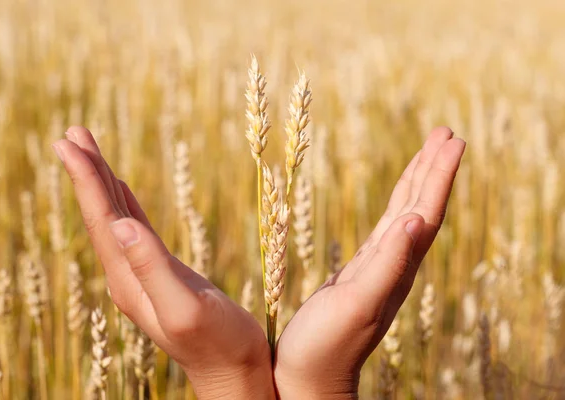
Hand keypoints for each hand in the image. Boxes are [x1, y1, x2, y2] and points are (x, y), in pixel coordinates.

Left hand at [52, 127, 274, 399]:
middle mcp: (127, 275)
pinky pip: (135, 229)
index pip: (102, 221)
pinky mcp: (160, 272)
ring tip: (89, 151)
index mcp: (128, 280)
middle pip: (100, 214)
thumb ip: (153, 268)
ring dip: (100, 183)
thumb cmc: (218, 341)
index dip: (85, 180)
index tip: (68, 144)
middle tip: (72, 134)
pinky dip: (124, 203)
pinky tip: (120, 189)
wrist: (233, 367)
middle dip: (86, 173)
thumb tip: (122, 225)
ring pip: (115, 218)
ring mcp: (142, 273)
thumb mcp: (185, 307)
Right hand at [274, 127, 465, 398]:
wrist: (310, 377)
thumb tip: (416, 221)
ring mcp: (379, 268)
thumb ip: (387, 264)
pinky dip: (395, 207)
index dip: (439, 176)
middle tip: (445, 133)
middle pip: (423, 208)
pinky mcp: (360, 273)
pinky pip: (385, 230)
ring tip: (427, 153)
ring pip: (406, 216)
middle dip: (434, 169)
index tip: (452, 140)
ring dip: (418, 183)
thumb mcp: (358, 303)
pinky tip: (397, 204)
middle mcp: (396, 264)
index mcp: (398, 267)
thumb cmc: (327, 345)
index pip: (427, 212)